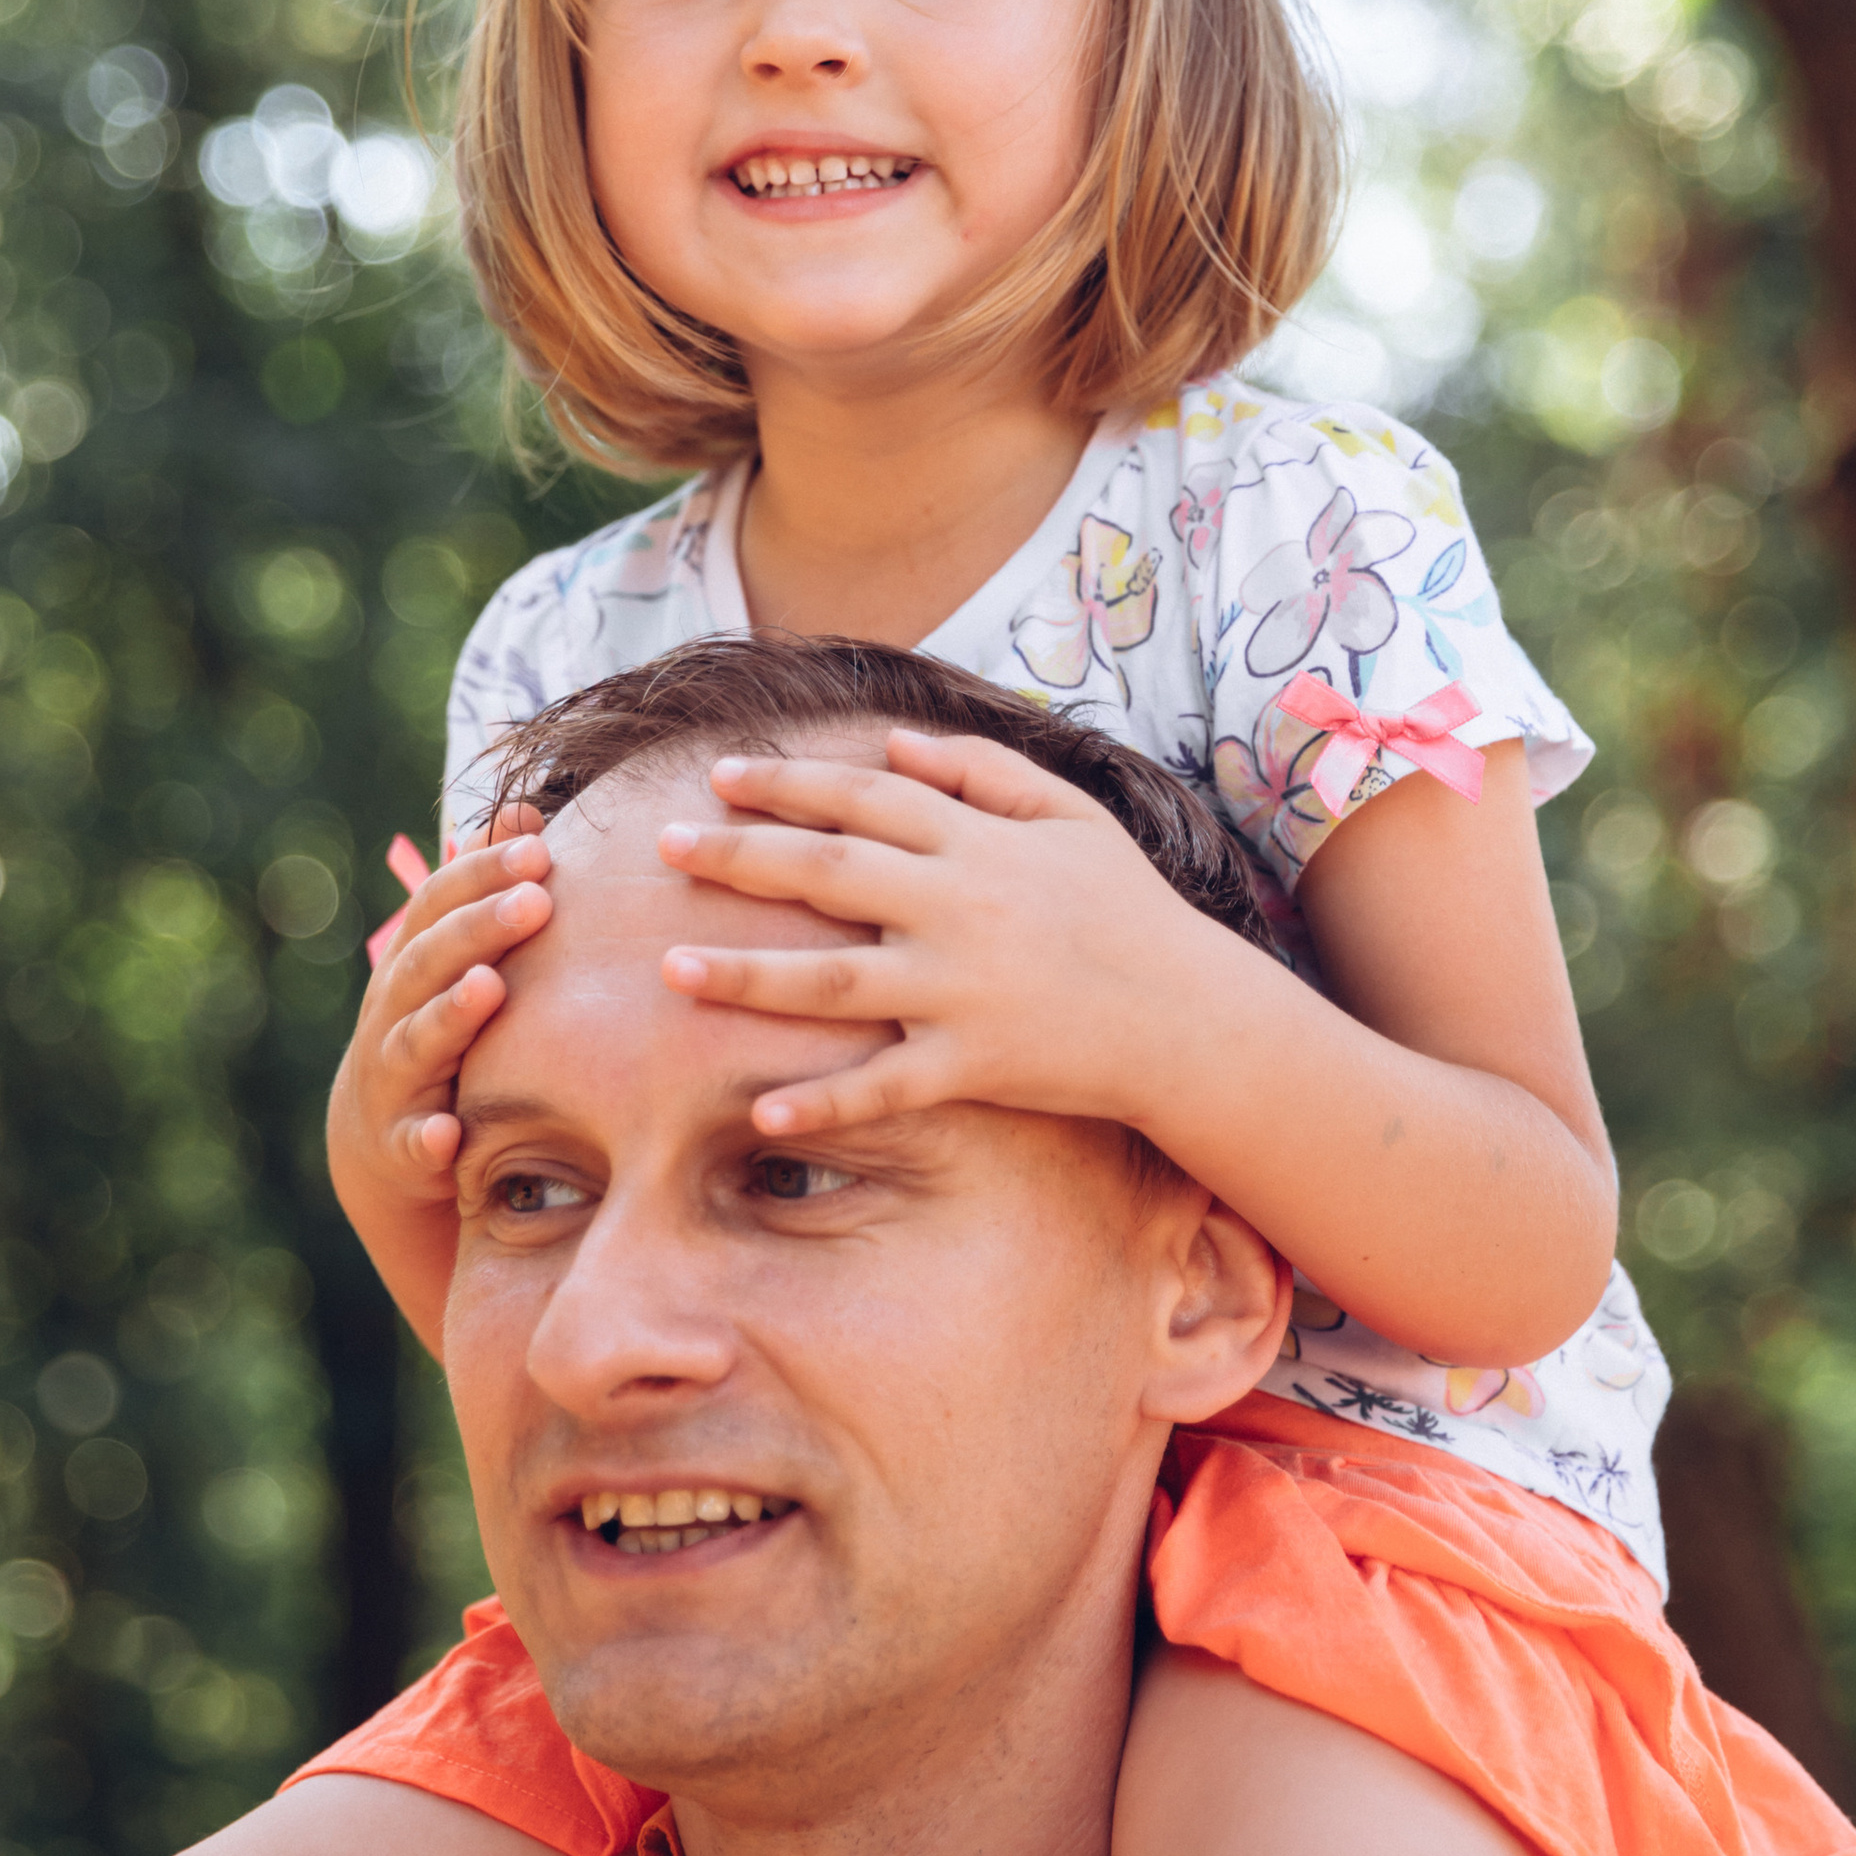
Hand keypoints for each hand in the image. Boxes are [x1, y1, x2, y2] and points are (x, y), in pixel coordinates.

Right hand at [328, 813, 552, 1203]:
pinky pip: (411, 1142)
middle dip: (480, 929)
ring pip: (417, 1039)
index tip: (539, 846)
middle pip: (431, 960)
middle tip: (535, 901)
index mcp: (412, 959)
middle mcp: (393, 1009)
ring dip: (452, 1014)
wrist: (378, 1135)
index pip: (437, 903)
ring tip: (489, 989)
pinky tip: (447, 1134)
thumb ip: (486, 889)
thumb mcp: (454, 957)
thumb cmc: (438, 1025)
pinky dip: (426, 1138)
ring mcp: (392, 1076)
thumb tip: (525, 811)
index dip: (481, 872)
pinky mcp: (399, 1143)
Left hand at [653, 730, 1231, 1135]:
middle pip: (829, 874)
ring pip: (836, 980)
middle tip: (663, 846)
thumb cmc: (1128, 911)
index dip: (788, 783)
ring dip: (749, 974)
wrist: (1192, 1017)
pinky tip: (758, 1111)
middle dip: (740, 857)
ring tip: (672, 968)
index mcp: (978, 845)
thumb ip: (982, 772)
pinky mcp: (976, 1065)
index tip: (720, 776)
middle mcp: (959, 909)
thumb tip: (892, 744)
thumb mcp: (1070, 818)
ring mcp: (964, 991)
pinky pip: (887, 1087)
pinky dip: (825, 1102)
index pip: (863, 798)